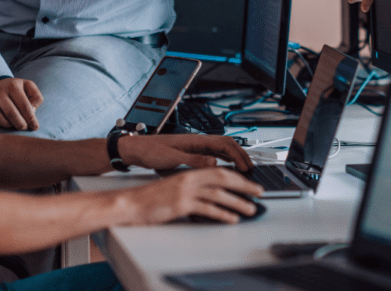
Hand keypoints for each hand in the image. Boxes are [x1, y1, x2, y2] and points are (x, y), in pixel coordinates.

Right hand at [0, 78, 43, 130]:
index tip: (35, 127)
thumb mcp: (27, 87)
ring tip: (13, 125)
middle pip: (12, 114)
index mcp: (12, 85)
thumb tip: (33, 111)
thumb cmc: (14, 90)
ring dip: (8, 125)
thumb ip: (36, 97)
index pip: (25, 106)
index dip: (31, 119)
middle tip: (24, 127)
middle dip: (21, 124)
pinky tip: (0, 125)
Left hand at [120, 134, 254, 172]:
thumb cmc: (151, 151)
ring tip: (242, 170)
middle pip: (227, 145)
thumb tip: (214, 163)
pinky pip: (213, 155)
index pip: (225, 144)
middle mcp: (198, 142)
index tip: (246, 168)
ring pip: (221, 150)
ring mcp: (195, 147)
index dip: (239, 155)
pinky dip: (224, 161)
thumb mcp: (172, 158)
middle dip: (241, 156)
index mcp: (196, 141)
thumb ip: (194, 160)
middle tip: (250, 170)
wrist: (137, 150)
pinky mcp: (191, 153)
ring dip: (234, 158)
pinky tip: (225, 169)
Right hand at [133, 167, 263, 223]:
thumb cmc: (152, 197)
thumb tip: (214, 194)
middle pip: (224, 178)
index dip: (237, 176)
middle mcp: (190, 179)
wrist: (132, 203)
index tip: (250, 182)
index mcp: (190, 172)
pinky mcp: (181, 204)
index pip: (220, 171)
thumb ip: (195, 186)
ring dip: (238, 202)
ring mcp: (186, 191)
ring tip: (250, 209)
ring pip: (219, 194)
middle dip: (244, 185)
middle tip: (259, 192)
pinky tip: (232, 218)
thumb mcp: (176, 186)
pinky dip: (222, 214)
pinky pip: (207, 209)